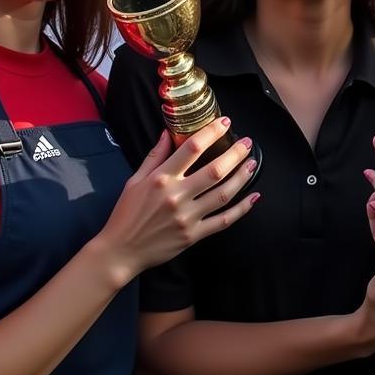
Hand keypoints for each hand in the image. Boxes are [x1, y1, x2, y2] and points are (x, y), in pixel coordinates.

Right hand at [94, 118, 258, 283]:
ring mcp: (187, 217)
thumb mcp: (135, 180)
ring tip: (253, 163)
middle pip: (215, 170)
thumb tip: (167, 132)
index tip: (225, 122)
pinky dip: (241, 209)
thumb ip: (155, 156)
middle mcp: (176, 196)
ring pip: (223, 194)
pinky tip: (254, 197)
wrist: (120, 251)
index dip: (212, 133)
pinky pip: (223, 221)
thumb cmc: (126, 213)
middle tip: (247, 142)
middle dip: (235, 154)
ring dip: (242, 177)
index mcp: (161, 178)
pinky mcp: (193, 235)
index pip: (192, 148)